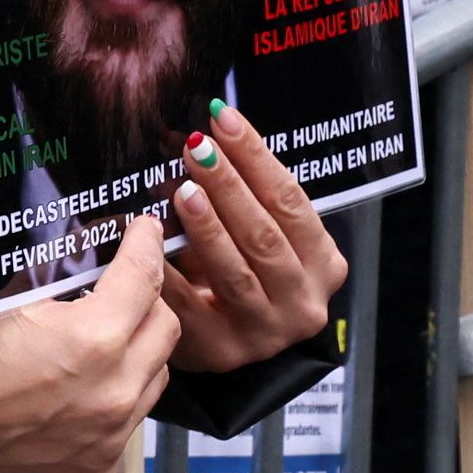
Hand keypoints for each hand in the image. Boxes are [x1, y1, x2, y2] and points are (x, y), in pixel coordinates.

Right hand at [0, 216, 177, 472]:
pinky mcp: (103, 463)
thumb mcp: (8, 299)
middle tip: (125, 289)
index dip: (146, 246)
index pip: (142, 278)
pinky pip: (132, 419)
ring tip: (102, 345)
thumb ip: (57, 271)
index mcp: (92, 338)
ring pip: (157, 375)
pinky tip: (83, 390)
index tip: (146, 233)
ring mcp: (113, 431)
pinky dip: (117, 397)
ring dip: (138, 352)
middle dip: (149, 301)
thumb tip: (88, 242)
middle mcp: (114, 389)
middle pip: (166, 328)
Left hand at [160, 104, 349, 373]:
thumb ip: (241, 190)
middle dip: (228, 187)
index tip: (223, 119)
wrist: (228, 336)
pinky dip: (171, 273)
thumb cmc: (245, 269)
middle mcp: (303, 302)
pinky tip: (150, 246)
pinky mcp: (224, 353)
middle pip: (264, 236)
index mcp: (322, 264)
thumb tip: (198, 132)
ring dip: (207, 229)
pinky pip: (192, 309)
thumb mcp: (256, 230)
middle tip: (196, 149)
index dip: (256, 157)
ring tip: (181, 191)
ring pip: (236, 273)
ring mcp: (266, 333)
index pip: (290, 201)